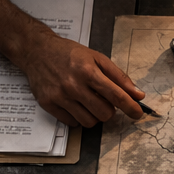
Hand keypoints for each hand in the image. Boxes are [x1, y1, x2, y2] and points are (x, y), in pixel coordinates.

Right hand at [12, 32, 145, 126]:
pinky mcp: (48, 104)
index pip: (116, 96)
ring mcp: (59, 96)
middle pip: (104, 113)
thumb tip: (138, 95)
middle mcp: (73, 85)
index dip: (131, 107)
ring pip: (89, 122)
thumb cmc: (69, 53)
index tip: (138, 114)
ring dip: (94, 115)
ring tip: (88, 102)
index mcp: (88, 71)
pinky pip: (73, 123)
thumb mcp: (96, 58)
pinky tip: (75, 104)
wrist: (36, 50)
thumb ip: (119, 77)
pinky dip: (78, 117)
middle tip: (103, 100)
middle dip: (109, 110)